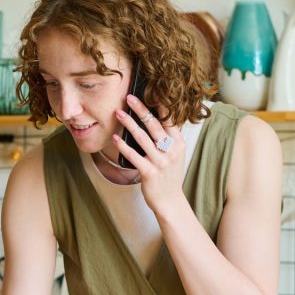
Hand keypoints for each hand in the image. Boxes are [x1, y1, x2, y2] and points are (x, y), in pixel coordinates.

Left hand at [113, 94, 186, 211]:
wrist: (169, 201)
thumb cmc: (168, 176)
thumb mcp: (175, 155)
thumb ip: (168, 139)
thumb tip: (155, 119)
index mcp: (179, 144)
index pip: (169, 120)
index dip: (160, 106)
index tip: (150, 93)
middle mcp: (171, 151)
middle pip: (154, 125)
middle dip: (140, 110)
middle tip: (129, 98)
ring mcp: (160, 162)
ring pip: (141, 138)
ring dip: (128, 123)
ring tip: (118, 113)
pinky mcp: (149, 173)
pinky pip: (133, 155)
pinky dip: (123, 145)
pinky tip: (115, 138)